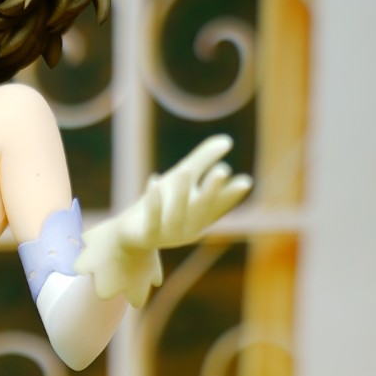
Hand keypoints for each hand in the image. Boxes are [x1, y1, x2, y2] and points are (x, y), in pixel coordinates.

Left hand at [75, 137, 251, 308]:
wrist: (130, 233)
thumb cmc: (161, 203)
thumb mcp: (183, 179)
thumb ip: (204, 160)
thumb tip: (227, 141)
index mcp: (200, 217)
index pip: (219, 205)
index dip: (231, 195)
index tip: (245, 181)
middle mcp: (188, 228)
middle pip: (202, 210)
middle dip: (211, 192)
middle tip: (222, 171)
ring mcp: (168, 234)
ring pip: (177, 215)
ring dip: (181, 193)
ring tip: (184, 170)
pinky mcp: (147, 235)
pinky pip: (152, 219)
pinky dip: (153, 202)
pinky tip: (154, 180)